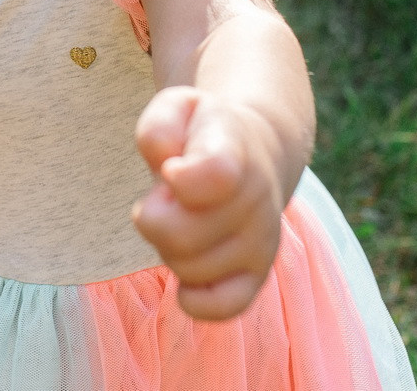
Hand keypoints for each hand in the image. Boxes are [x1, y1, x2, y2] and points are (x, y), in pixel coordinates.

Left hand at [131, 87, 287, 320]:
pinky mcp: (258, 276)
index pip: (214, 175)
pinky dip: (194, 298)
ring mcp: (262, 242)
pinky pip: (223, 308)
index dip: (179, 179)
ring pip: (189, 270)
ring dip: (168, 248)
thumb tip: (167, 169)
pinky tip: (187, 273)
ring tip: (183, 219)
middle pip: (178, 235)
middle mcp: (257, 199)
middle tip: (164, 198)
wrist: (255, 152)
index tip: (170, 170)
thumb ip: (158, 127)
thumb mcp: (175, 107)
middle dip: (154, 215)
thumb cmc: (201, 133)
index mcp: (235, 151)